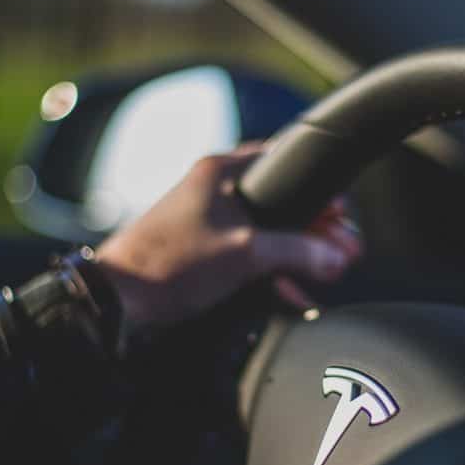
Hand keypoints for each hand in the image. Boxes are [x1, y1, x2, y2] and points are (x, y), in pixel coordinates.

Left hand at [95, 144, 362, 327]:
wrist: (118, 301)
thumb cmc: (171, 264)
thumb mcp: (245, 253)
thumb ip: (296, 251)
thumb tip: (336, 256)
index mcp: (221, 172)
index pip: (283, 163)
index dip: (318, 189)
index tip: (341, 214)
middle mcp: (214, 191)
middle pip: (281, 203)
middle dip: (316, 230)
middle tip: (345, 251)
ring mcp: (207, 223)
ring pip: (267, 233)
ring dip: (297, 255)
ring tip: (329, 274)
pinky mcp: (202, 254)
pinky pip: (249, 257)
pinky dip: (272, 272)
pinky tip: (295, 294)